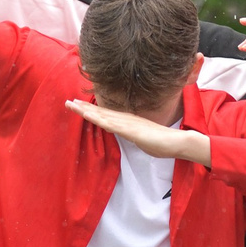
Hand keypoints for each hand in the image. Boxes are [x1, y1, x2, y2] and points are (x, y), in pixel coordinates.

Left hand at [65, 98, 210, 165]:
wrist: (176, 142)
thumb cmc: (164, 144)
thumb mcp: (145, 141)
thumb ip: (137, 138)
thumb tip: (135, 139)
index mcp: (129, 122)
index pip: (108, 115)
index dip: (93, 111)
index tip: (81, 107)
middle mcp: (126, 119)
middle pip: (101, 112)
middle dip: (84, 107)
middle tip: (69, 102)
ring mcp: (127, 123)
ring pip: (101, 115)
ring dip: (85, 110)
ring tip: (71, 104)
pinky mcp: (128, 129)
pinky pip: (108, 123)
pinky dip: (96, 117)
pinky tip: (85, 114)